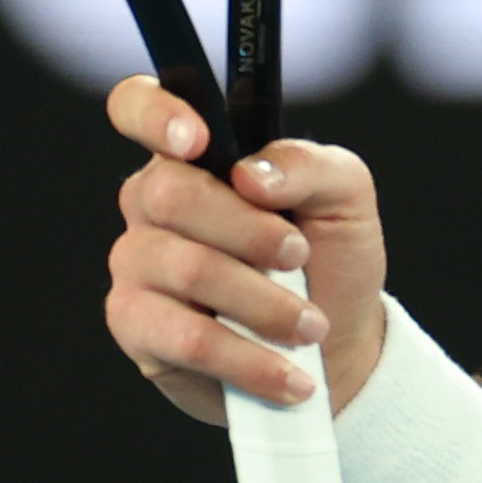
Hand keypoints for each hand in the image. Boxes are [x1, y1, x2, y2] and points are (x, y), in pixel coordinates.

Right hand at [100, 75, 391, 424]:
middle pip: (172, 195)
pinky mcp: (137, 326)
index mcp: (195, 158)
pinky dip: (249, 358)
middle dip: (251, 231)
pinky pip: (185, 338)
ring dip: (265, 303)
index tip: (196, 141)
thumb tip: (252, 174)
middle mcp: (152, 204)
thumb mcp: (345, 200)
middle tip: (300, 257)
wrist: (335, 348)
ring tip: (311, 327)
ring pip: (186, 269)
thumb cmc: (330, 261)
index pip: (138, 107)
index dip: (154, 114)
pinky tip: (290, 375)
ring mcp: (137, 264)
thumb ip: (307, 165)